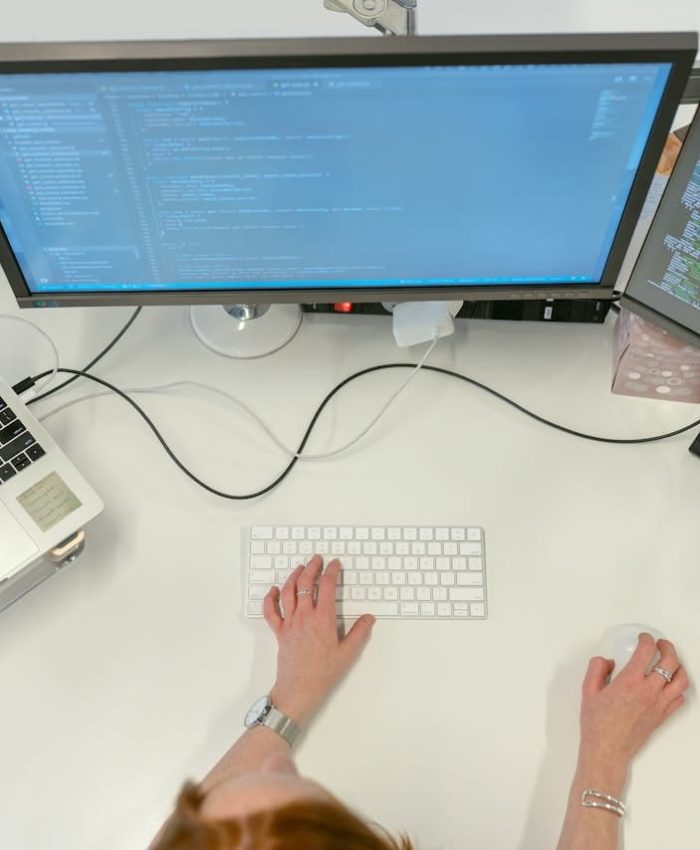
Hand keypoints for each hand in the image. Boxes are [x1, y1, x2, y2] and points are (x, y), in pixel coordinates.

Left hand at [263, 555, 375, 726]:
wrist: (299, 689)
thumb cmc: (323, 673)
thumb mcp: (348, 653)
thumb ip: (359, 633)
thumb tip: (369, 618)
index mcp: (322, 619)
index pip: (326, 586)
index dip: (331, 571)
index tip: (335, 564)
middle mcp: (304, 616)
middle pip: (305, 583)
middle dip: (312, 567)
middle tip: (317, 559)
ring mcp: (289, 623)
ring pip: (288, 592)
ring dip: (293, 576)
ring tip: (300, 568)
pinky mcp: (279, 632)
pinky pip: (270, 611)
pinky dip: (270, 598)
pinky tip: (274, 590)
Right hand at [578, 633, 688, 771]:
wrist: (607, 749)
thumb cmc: (597, 723)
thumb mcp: (588, 689)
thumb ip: (596, 668)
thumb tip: (607, 661)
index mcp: (630, 681)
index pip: (647, 651)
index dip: (647, 639)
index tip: (643, 638)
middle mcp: (648, 691)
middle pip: (670, 661)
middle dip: (667, 647)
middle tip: (660, 644)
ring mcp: (659, 704)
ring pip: (681, 680)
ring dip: (678, 666)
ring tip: (671, 661)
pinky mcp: (662, 716)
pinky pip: (680, 698)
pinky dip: (679, 687)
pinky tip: (670, 684)